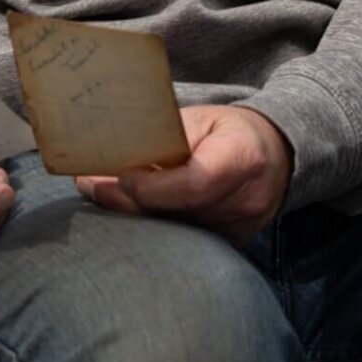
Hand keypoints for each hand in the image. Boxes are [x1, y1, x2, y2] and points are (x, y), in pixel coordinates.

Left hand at [74, 104, 291, 243]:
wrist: (273, 154)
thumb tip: (108, 155)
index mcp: (242, 158)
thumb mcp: (196, 119)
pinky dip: (154, 224)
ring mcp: (242, 227)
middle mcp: (248, 200)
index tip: (121, 175)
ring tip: (101, 192)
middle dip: (127, 201)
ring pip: (176, 230)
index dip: (151, 186)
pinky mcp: (232, 243)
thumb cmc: (227, 130)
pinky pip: (184, 238)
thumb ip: (158, 137)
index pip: (194, 185)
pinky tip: (130, 207)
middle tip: (88, 185)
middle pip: (178, 212)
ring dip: (134, 214)